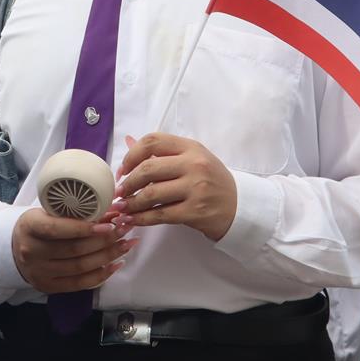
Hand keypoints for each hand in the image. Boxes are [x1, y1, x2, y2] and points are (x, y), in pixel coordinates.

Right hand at [10, 208, 134, 293]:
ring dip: (108, 256)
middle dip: (105, 240)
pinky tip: (116, 264)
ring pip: (81, 267)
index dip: (84, 228)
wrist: (15, 248)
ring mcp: (40, 272)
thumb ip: (74, 213)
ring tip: (126, 244)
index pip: (57, 229)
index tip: (108, 224)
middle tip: (124, 229)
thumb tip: (112, 212)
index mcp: (29, 227)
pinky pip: (80, 283)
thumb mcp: (47, 212)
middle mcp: (32, 252)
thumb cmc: (37, 226)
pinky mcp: (49, 286)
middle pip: (74, 249)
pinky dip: (102, 275)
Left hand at [114, 133, 238, 242]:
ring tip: (121, 207)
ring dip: (131, 203)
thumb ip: (162, 151)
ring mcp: (196, 188)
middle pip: (147, 169)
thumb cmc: (211, 180)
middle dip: (127, 182)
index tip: (122, 170)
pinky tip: (132, 220)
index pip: (152, 141)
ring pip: (151, 194)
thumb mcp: (192, 158)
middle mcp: (194, 164)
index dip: (131, 155)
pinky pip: (160, 215)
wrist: (240, 207)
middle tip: (119, 192)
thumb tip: (128, 141)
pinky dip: (141, 218)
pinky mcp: (195, 211)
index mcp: (190, 147)